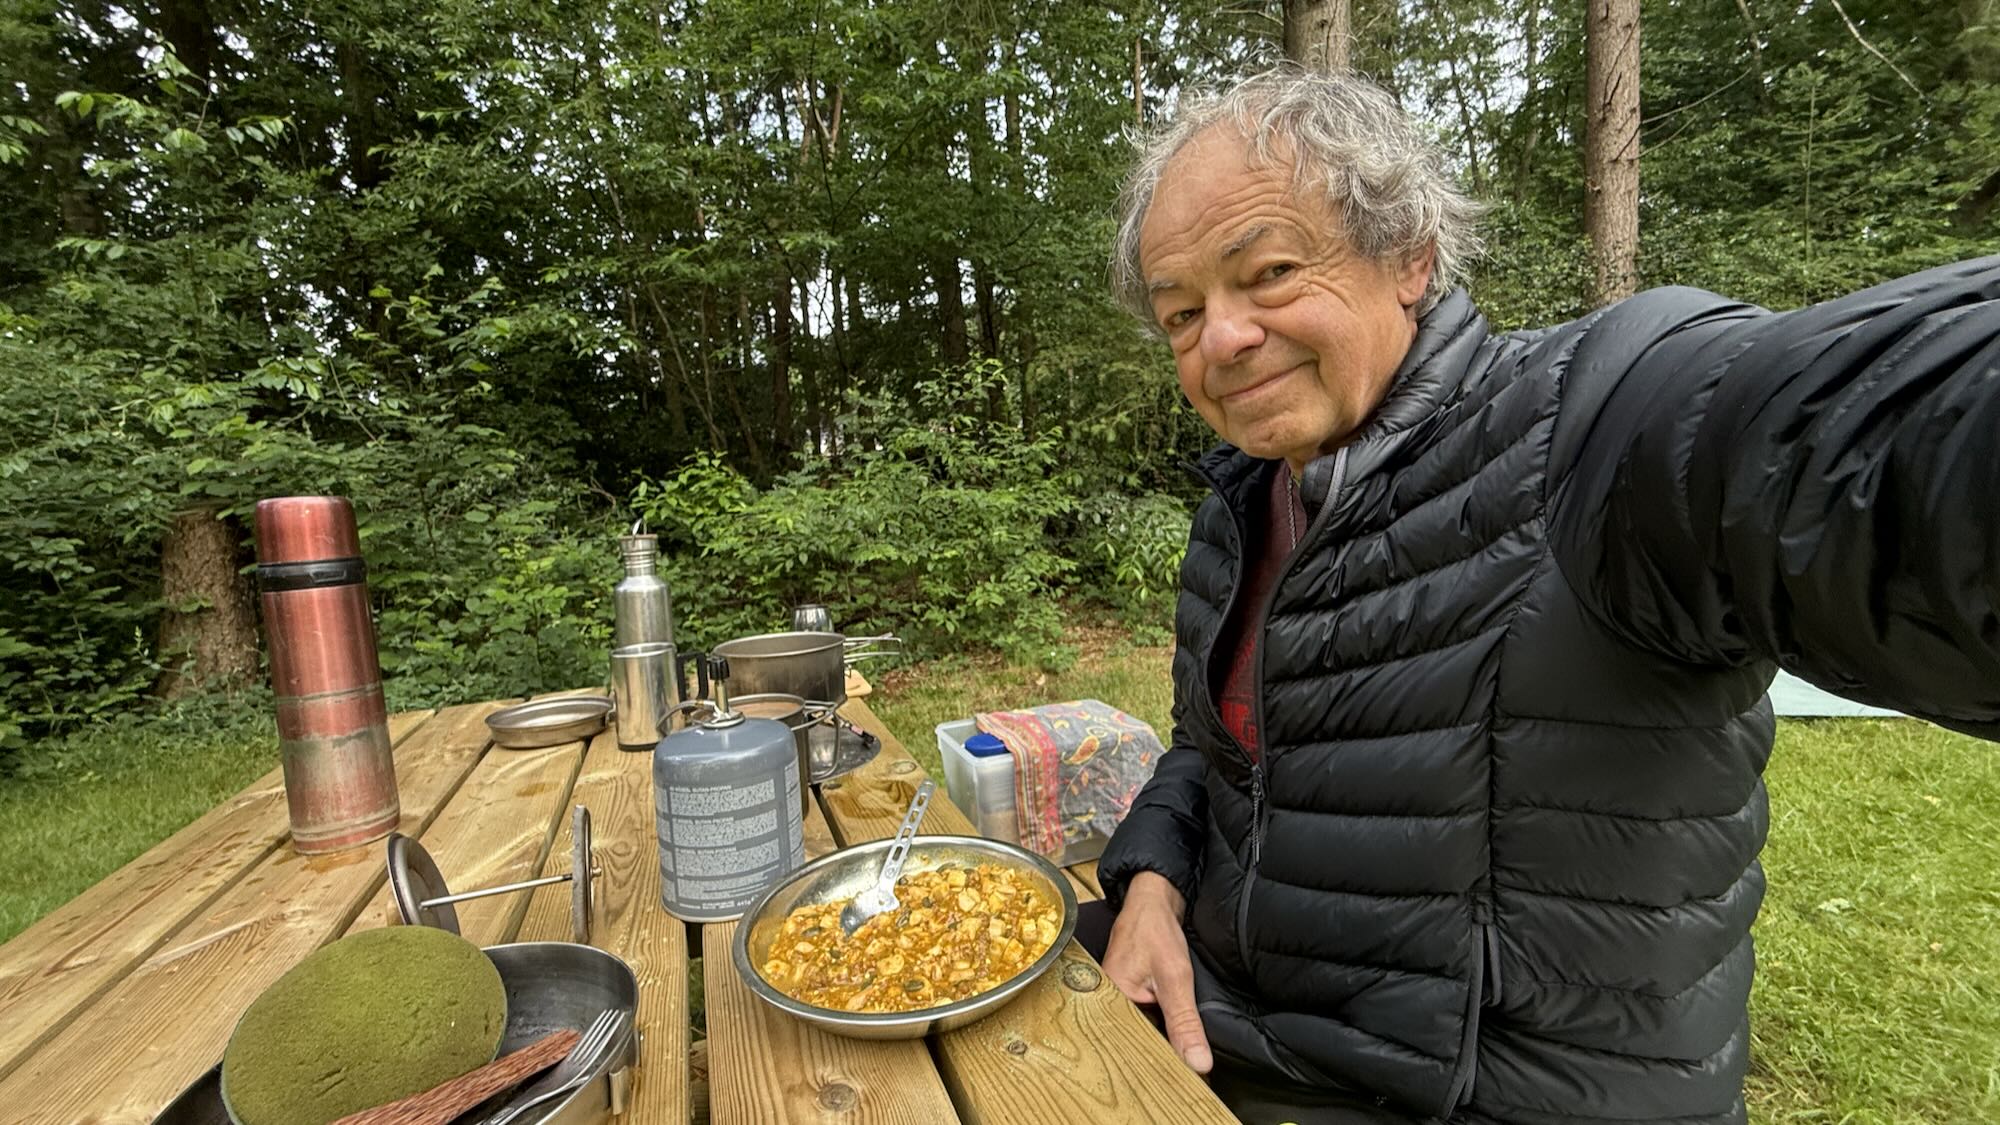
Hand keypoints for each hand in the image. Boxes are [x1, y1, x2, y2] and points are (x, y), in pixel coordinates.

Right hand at [1102, 871, 1212, 1074]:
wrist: (1153, 900)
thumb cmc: (1155, 930)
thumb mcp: (1175, 978)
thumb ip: (1185, 1021)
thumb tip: (1198, 1063)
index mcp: (1105, 1001)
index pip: (1129, 1047)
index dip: (1155, 1066)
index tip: (1180, 1084)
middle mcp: (1103, 1002)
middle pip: (1132, 1042)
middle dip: (1157, 1057)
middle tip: (1186, 1079)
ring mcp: (1113, 998)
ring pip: (1138, 1031)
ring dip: (1158, 1042)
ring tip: (1180, 1068)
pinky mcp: (1125, 993)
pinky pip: (1141, 1019)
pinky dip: (1157, 1027)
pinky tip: (1172, 1040)